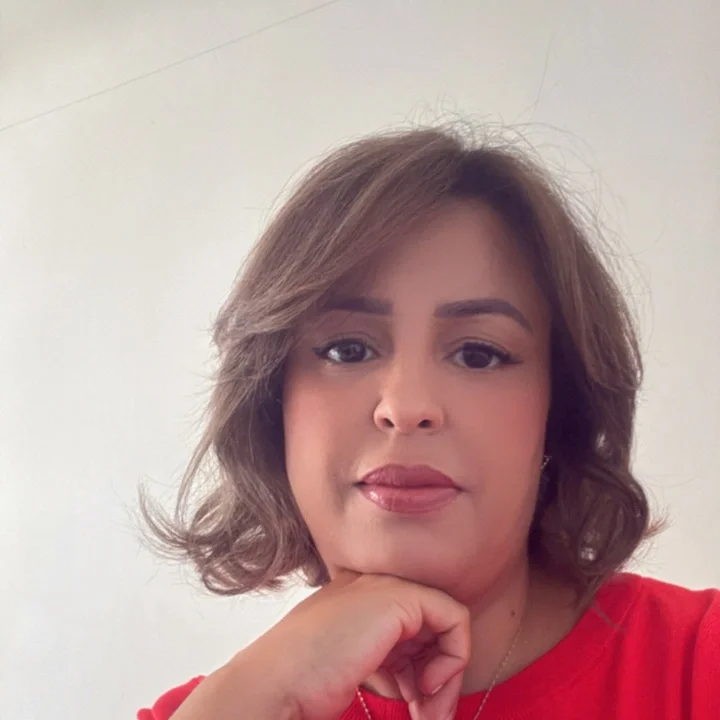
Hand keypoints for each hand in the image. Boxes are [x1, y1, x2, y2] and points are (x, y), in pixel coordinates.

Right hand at [253, 571, 469, 718]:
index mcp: (358, 599)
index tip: (414, 708)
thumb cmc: (303, 684)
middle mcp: (374, 587)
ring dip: (446, 678)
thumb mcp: (351, 667)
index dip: (418, 670)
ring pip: (446, 625)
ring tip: (431, 717)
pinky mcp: (399, 598)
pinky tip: (428, 689)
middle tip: (431, 718)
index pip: (408, 628)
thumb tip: (418, 687)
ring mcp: (385, 588)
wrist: (275, 680)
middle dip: (438, 678)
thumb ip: (382, 664)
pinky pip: (454, 618)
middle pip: (430, 626)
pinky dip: (453, 658)